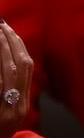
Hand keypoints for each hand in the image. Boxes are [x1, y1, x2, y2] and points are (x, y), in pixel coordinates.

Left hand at [0, 21, 35, 137]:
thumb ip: (3, 99)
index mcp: (21, 108)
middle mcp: (17, 108)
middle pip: (21, 67)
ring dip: (3, 48)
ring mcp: (8, 111)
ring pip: (10, 71)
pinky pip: (0, 84)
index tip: (8, 29)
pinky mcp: (0, 114)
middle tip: (1, 23)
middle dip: (11, 42)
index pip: (26, 70)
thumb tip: (4, 73)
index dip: (19, 46)